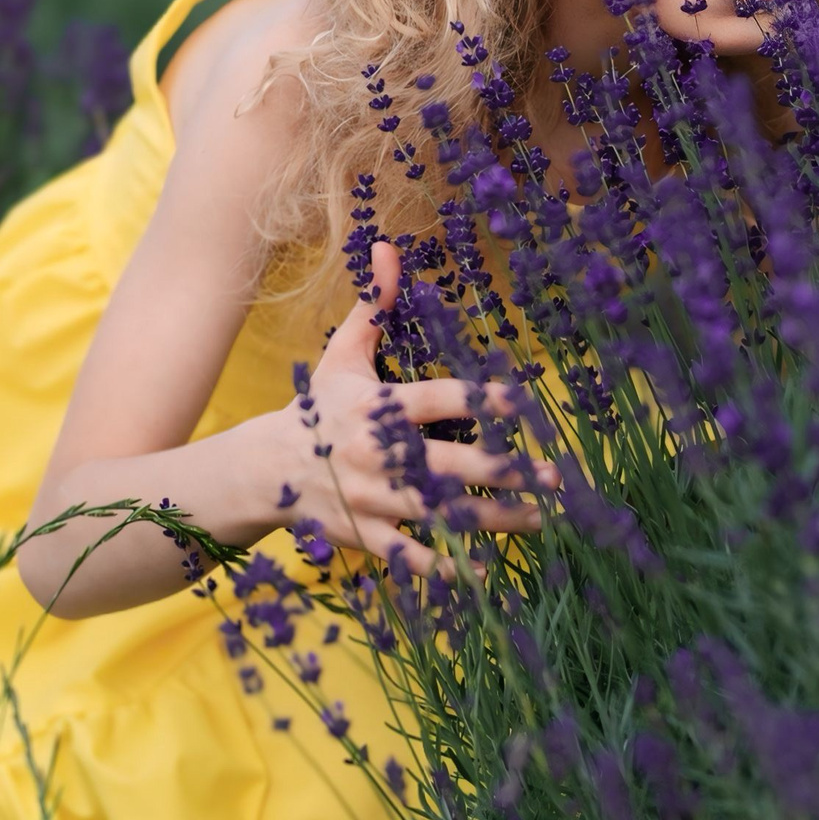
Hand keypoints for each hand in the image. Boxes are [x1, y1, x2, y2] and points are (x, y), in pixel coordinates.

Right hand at [262, 241, 556, 578]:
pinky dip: (445, 568)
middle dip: (504, 472)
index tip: (522, 400)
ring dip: (492, 521)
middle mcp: (379, 455)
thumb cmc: (317, 408)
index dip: (480, 398)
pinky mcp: (364, 535)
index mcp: (379, 407)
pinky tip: (484, 573)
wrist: (265, 470)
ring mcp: (372, 500)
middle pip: (450, 465)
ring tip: (539, 522)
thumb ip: (372, 305)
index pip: (438, 399)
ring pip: (439, 515)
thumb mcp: (342, 355)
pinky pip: (410, 556)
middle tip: (552, 477)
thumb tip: (387, 246)